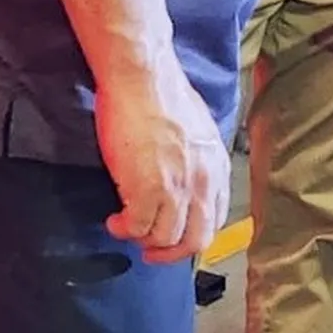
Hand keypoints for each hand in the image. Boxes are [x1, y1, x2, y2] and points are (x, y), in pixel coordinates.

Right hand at [96, 65, 229, 264]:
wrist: (143, 79)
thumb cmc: (163, 96)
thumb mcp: (197, 132)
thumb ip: (196, 160)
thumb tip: (184, 177)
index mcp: (217, 168)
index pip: (215, 219)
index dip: (193, 234)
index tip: (176, 237)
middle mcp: (204, 183)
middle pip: (196, 240)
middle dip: (171, 252)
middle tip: (150, 251)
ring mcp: (177, 189)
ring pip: (165, 239)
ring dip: (143, 240)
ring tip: (126, 228)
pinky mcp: (147, 189)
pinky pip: (137, 228)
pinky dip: (123, 229)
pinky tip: (114, 220)